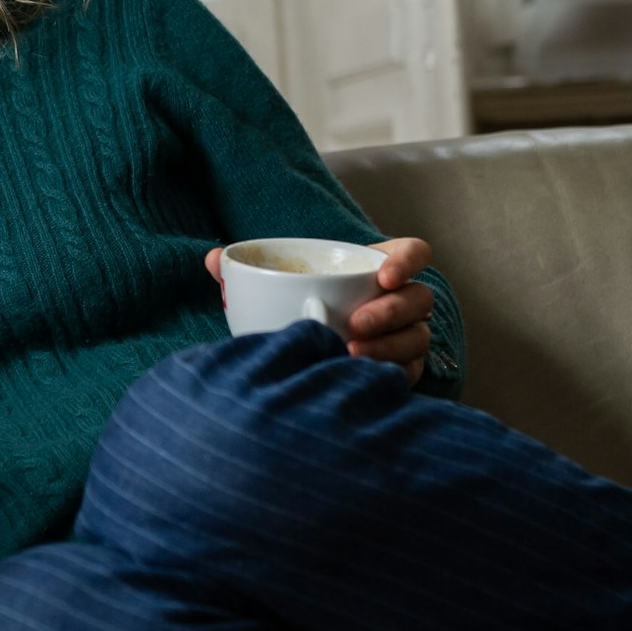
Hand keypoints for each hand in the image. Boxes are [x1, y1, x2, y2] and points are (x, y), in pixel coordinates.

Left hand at [203, 237, 433, 380]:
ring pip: (416, 337)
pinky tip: (358, 377)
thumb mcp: (274, 286)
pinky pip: (409, 372)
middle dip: (389, 311)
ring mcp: (406, 335)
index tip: (384, 275)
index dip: (407, 261)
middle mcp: (400, 300)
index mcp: (376, 267)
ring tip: (350, 353)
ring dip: (388, 346)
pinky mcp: (402, 369)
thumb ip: (246, 272)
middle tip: (354, 324)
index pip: (413, 253)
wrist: (303, 356)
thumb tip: (213, 259)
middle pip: (418, 299)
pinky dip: (387, 373)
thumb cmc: (295, 308)